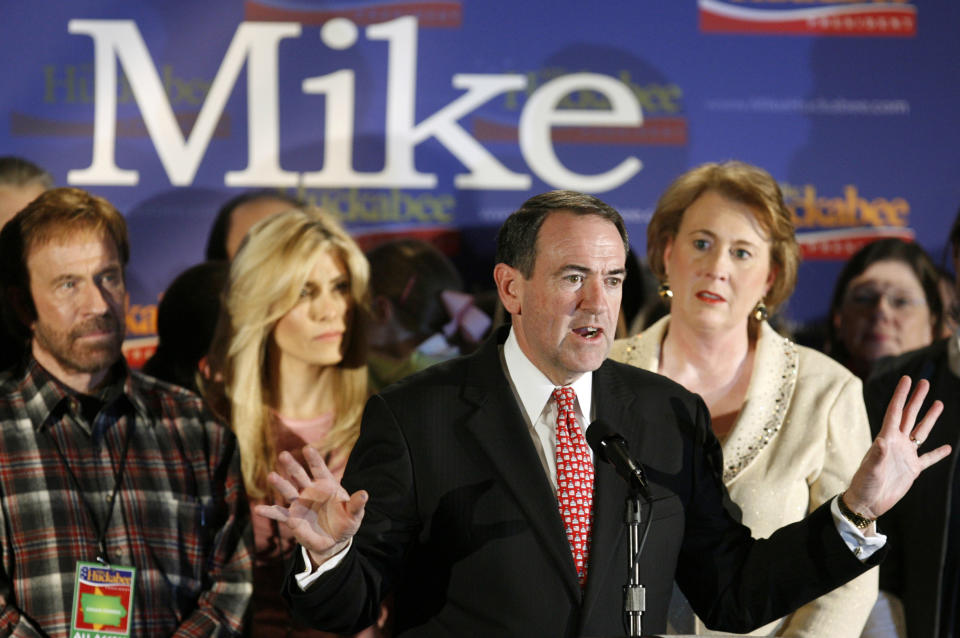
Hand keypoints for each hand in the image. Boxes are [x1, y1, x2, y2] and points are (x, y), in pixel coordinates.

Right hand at [254, 445, 367, 566]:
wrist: (334, 541)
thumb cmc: (346, 522)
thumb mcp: (355, 515)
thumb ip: (357, 505)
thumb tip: (365, 495)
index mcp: (326, 485)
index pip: (319, 469)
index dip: (314, 459)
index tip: (308, 448)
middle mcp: (310, 491)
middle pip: (299, 475)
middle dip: (292, 465)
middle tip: (283, 455)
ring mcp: (299, 503)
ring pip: (288, 491)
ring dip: (280, 484)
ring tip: (271, 476)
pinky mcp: (292, 518)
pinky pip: (279, 514)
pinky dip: (270, 512)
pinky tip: (259, 509)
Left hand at [845, 376, 951, 519]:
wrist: (867, 503)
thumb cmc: (864, 485)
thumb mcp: (870, 470)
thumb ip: (877, 456)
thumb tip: (882, 441)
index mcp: (886, 439)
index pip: (895, 412)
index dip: (901, 395)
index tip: (907, 379)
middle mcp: (896, 443)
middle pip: (909, 416)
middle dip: (916, 399)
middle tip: (924, 382)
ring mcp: (905, 455)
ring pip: (920, 432)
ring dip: (929, 418)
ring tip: (939, 403)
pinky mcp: (912, 470)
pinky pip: (928, 458)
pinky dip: (938, 453)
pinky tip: (948, 447)